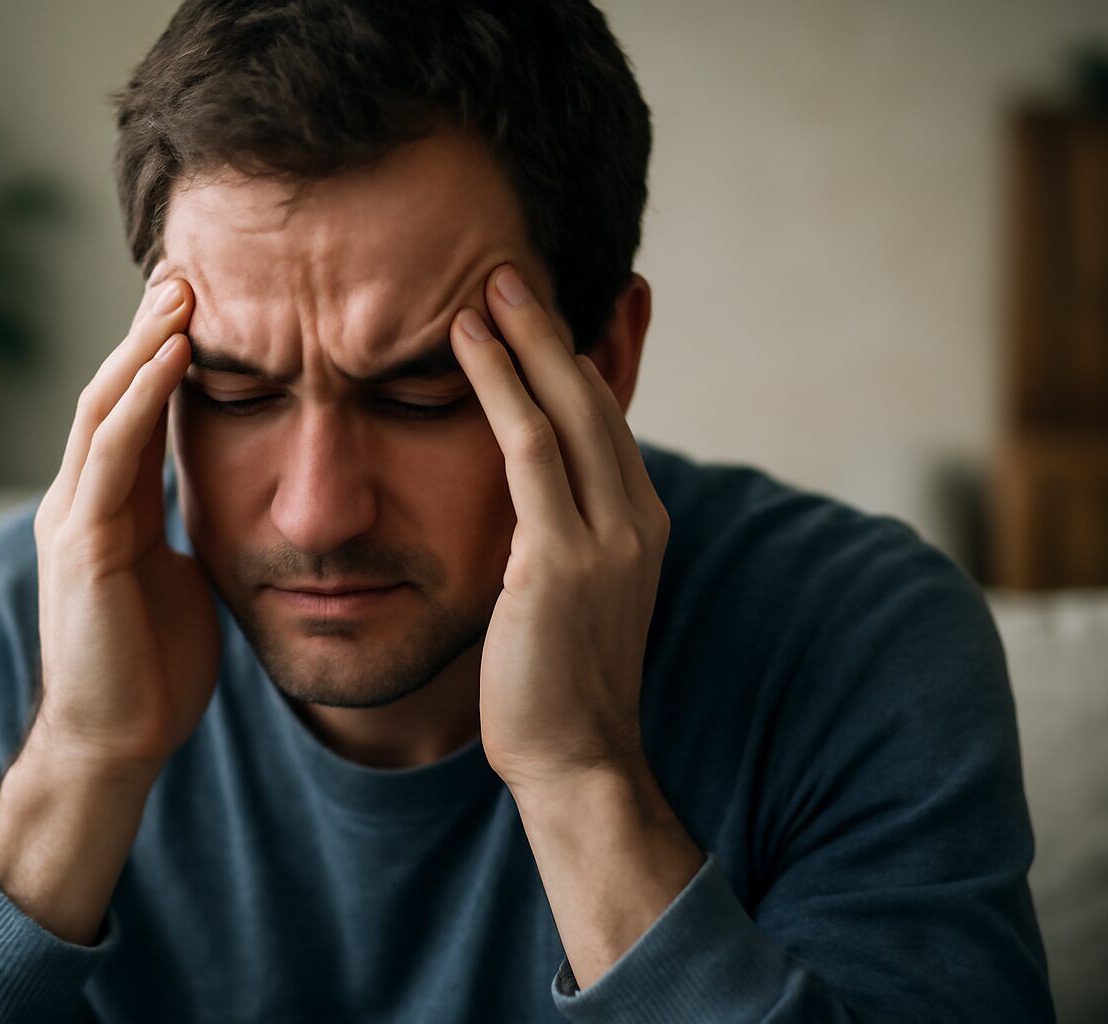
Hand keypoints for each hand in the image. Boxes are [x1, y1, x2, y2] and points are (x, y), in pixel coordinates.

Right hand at [31, 264, 219, 771]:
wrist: (116, 743)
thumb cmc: (153, 668)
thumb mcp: (180, 576)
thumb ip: (187, 528)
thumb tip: (230, 495)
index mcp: (107, 508)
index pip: (132, 410)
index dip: (159, 354)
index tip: (199, 301)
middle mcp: (81, 500)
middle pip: (111, 390)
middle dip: (148, 329)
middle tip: (186, 268)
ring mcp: (74, 519)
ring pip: (104, 407)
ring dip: (144, 344)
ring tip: (182, 288)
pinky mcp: (83, 545)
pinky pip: (111, 454)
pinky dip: (141, 398)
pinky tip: (173, 355)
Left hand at [450, 264, 667, 792]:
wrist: (575, 760)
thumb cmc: (555, 682)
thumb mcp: (567, 595)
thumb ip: (557, 533)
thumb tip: (523, 493)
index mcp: (641, 522)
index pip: (606, 417)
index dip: (576, 356)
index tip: (543, 306)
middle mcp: (637, 517)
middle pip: (595, 396)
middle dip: (553, 326)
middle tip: (509, 267)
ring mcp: (607, 535)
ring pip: (568, 407)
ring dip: (526, 338)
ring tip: (487, 282)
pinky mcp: (561, 557)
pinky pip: (528, 448)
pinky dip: (499, 386)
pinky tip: (466, 344)